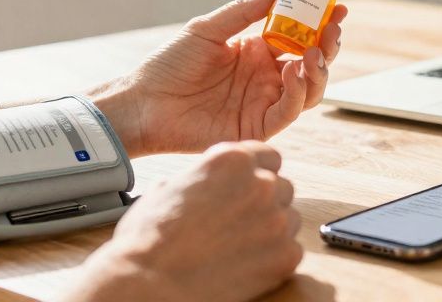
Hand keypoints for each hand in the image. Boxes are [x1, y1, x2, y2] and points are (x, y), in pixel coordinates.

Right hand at [65, 142, 301, 301]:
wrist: (151, 284)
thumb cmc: (149, 237)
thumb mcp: (169, 186)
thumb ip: (202, 177)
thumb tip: (205, 181)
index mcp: (232, 160)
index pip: (268, 157)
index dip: (257, 174)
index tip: (247, 188)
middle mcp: (261, 184)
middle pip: (281, 187)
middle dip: (265, 202)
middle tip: (239, 223)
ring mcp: (277, 221)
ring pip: (290, 218)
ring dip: (271, 229)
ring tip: (240, 246)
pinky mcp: (285, 256)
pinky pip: (292, 250)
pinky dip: (275, 258)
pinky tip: (247, 265)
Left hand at [98, 0, 345, 156]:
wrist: (144, 104)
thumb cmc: (169, 65)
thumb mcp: (207, 29)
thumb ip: (244, 10)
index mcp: (256, 51)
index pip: (298, 35)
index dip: (320, 22)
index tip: (337, 7)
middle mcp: (265, 77)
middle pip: (311, 63)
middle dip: (328, 45)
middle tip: (333, 29)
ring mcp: (263, 102)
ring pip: (309, 90)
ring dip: (318, 70)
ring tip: (312, 52)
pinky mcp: (256, 126)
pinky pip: (288, 112)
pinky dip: (298, 94)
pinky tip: (294, 73)